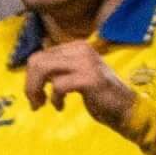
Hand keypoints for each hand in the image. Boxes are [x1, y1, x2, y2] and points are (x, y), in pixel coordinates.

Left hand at [21, 38, 137, 127]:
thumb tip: (30, 67)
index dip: (30, 77)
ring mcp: (86, 63)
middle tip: (35, 102)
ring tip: (42, 104)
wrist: (125, 107)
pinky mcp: (89, 78)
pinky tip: (61, 106)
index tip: (34, 93)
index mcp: (76, 47)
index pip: (39, 56)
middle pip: (37, 61)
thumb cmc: (98, 93)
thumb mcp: (75, 74)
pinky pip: (57, 85)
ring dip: (36, 90)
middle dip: (29, 84)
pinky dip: (54, 99)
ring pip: (43, 70)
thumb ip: (57, 68)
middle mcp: (81, 50)